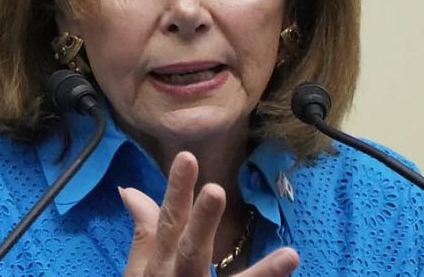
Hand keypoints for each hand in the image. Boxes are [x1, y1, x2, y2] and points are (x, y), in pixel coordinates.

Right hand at [120, 152, 298, 276]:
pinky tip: (292, 269)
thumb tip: (130, 190)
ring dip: (263, 275)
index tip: (189, 158)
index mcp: (160, 266)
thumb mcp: (140, 272)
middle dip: (202, 223)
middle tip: (216, 191)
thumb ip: (144, 232)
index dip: (177, 191)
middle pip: (191, 251)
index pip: (169, 223)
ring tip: (291, 255)